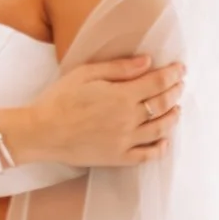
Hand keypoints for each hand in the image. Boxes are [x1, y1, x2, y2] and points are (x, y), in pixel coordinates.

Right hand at [32, 56, 184, 167]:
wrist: (41, 132)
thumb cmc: (58, 100)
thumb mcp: (85, 74)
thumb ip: (118, 68)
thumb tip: (147, 62)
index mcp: (121, 96)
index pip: (157, 83)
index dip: (172, 74)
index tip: (179, 69)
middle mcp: (128, 119)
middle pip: (163, 104)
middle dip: (175, 91)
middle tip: (178, 84)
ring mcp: (125, 141)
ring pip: (161, 129)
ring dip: (173, 117)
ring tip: (175, 108)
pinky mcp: (118, 158)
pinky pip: (148, 155)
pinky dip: (161, 147)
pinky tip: (164, 139)